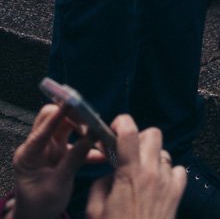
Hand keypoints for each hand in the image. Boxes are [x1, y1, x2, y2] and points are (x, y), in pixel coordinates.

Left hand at [12, 103, 95, 218]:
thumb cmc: (39, 206)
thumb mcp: (57, 186)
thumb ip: (73, 160)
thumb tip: (91, 137)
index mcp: (28, 154)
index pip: (43, 128)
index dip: (59, 114)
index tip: (73, 102)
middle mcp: (37, 147)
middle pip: (54, 119)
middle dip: (73, 116)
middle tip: (91, 119)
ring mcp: (48, 149)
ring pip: (66, 127)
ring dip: (83, 129)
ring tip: (99, 134)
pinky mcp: (59, 154)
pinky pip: (75, 143)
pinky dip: (87, 147)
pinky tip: (101, 154)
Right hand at [86, 117, 185, 218]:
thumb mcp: (94, 212)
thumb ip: (101, 186)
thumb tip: (110, 175)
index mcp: (129, 174)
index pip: (129, 132)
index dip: (121, 123)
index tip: (113, 129)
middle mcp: (152, 172)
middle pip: (152, 134)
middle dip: (139, 138)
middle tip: (127, 153)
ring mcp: (168, 182)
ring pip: (164, 152)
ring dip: (152, 157)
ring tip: (140, 174)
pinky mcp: (178, 194)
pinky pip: (178, 170)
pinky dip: (168, 173)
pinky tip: (157, 185)